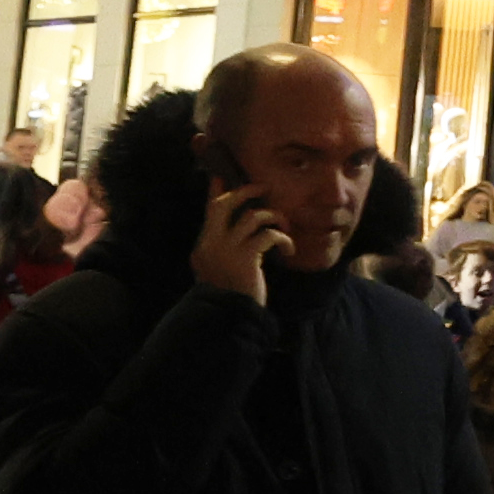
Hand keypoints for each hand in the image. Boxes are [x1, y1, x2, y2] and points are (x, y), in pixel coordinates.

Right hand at [192, 186, 279, 301]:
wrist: (229, 318)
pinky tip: (289, 251)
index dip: (216, 192)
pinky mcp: (247, 257)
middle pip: (226, 204)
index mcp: (203, 246)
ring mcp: (227, 249)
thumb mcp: (218, 271)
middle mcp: (211, 243)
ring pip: (253, 216)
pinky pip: (269, 235)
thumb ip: (222, 251)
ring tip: (284, 228)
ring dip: (274, 218)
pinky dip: (283, 239)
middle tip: (264, 187)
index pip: (209, 211)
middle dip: (246, 191)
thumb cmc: (229, 296)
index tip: (219, 176)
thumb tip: (237, 232)